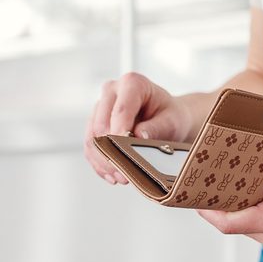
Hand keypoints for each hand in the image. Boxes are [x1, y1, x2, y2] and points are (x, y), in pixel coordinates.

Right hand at [84, 71, 191, 185]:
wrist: (166, 119)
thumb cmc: (170, 116)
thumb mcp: (172, 121)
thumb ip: (157, 127)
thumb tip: (139, 136)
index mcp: (132, 83)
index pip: (120, 110)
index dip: (120, 133)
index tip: (126, 153)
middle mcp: (112, 91)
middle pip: (101, 125)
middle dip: (111, 152)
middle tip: (125, 173)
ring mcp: (100, 107)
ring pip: (92, 138)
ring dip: (104, 161)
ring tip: (121, 177)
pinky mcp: (94, 124)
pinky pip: (90, 146)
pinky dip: (100, 163)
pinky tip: (112, 175)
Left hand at [196, 165, 262, 253]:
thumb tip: (242, 177)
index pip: (232, 222)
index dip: (209, 211)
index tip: (193, 197)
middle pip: (238, 224)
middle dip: (223, 204)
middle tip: (210, 181)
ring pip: (249, 227)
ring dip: (241, 209)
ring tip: (234, 183)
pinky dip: (256, 214)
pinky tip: (258, 195)